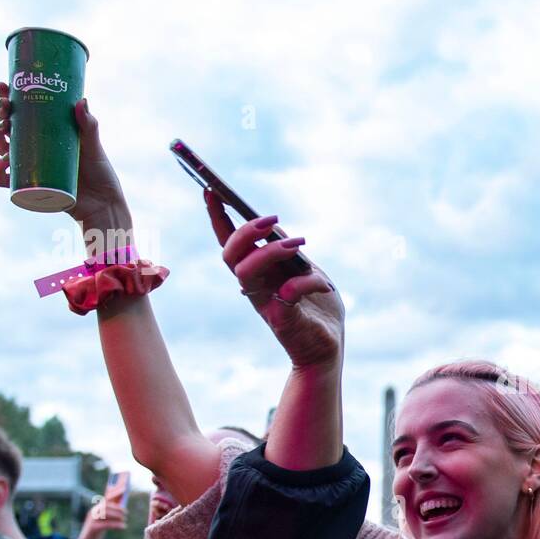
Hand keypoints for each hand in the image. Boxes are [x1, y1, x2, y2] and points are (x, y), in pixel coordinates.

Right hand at [0, 84, 132, 233]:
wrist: (103, 204)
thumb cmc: (100, 173)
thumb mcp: (94, 147)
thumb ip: (89, 126)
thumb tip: (81, 100)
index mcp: (45, 134)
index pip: (21, 113)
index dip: (6, 98)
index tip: (1, 86)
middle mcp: (33, 149)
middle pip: (6, 128)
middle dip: (0, 116)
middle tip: (6, 111)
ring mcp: (29, 167)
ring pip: (0, 150)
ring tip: (3, 133)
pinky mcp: (29, 187)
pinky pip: (4, 180)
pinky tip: (1, 166)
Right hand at [76, 496, 127, 538]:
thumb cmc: (96, 532)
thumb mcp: (104, 521)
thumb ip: (111, 514)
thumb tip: (123, 508)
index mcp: (96, 509)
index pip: (106, 498)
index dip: (115, 492)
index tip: (125, 488)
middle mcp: (93, 512)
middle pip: (106, 505)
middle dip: (118, 508)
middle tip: (126, 513)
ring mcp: (92, 520)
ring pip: (106, 513)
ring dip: (117, 516)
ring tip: (124, 520)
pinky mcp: (93, 528)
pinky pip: (106, 524)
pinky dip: (116, 525)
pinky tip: (123, 527)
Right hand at [205, 191, 342, 369]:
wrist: (328, 348)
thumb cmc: (318, 308)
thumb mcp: (306, 270)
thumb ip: (290, 253)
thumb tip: (276, 228)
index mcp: (259, 273)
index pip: (230, 243)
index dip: (219, 218)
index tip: (211, 191)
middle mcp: (256, 286)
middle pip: (230, 254)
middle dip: (245, 231)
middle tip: (271, 220)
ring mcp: (265, 303)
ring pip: (245, 271)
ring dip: (270, 251)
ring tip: (298, 243)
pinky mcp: (282, 319)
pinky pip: (287, 292)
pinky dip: (306, 282)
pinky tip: (324, 285)